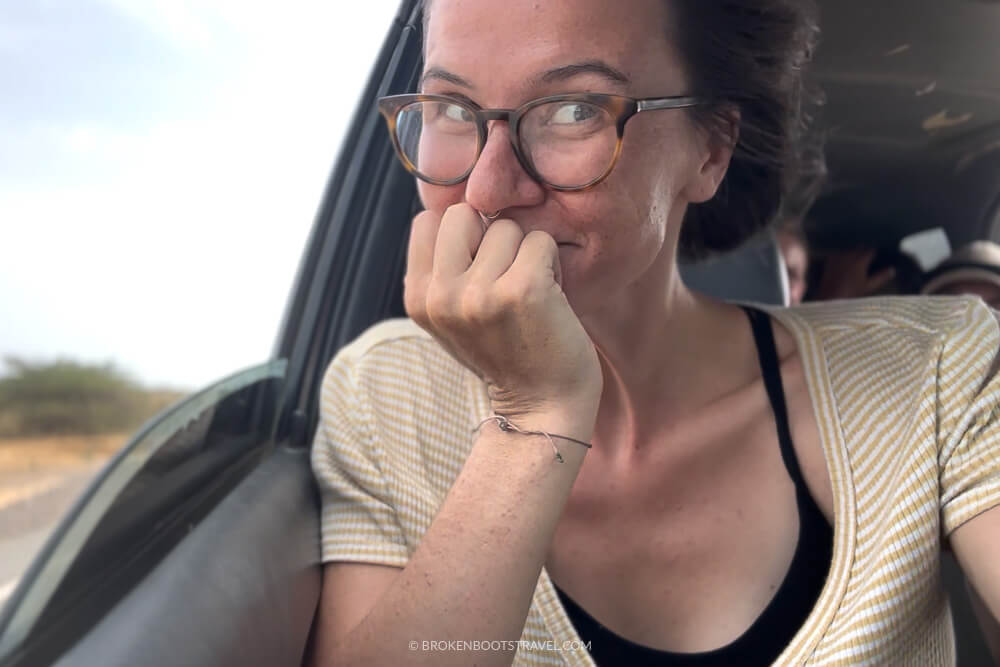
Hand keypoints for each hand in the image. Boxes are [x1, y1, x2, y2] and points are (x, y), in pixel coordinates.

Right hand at [404, 203, 602, 418]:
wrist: (542, 407)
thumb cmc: (505, 352)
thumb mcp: (452, 315)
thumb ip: (444, 268)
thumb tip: (458, 204)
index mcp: (418, 298)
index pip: (429, 221)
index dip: (462, 235)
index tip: (480, 267)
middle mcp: (441, 295)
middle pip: (462, 213)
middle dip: (491, 235)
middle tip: (507, 276)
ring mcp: (480, 294)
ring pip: (507, 227)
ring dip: (526, 253)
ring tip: (528, 293)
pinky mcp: (523, 290)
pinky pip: (540, 241)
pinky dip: (552, 263)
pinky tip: (549, 297)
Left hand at [812, 249, 896, 299]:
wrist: (831, 297)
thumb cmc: (851, 293)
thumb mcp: (869, 286)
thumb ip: (881, 276)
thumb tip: (892, 270)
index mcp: (861, 260)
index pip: (871, 250)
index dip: (874, 253)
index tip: (875, 256)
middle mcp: (849, 255)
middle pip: (860, 247)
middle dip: (863, 251)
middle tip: (866, 259)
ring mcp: (839, 256)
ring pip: (849, 249)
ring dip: (853, 251)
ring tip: (855, 260)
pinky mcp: (830, 259)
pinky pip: (838, 252)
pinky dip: (842, 255)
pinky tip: (843, 262)